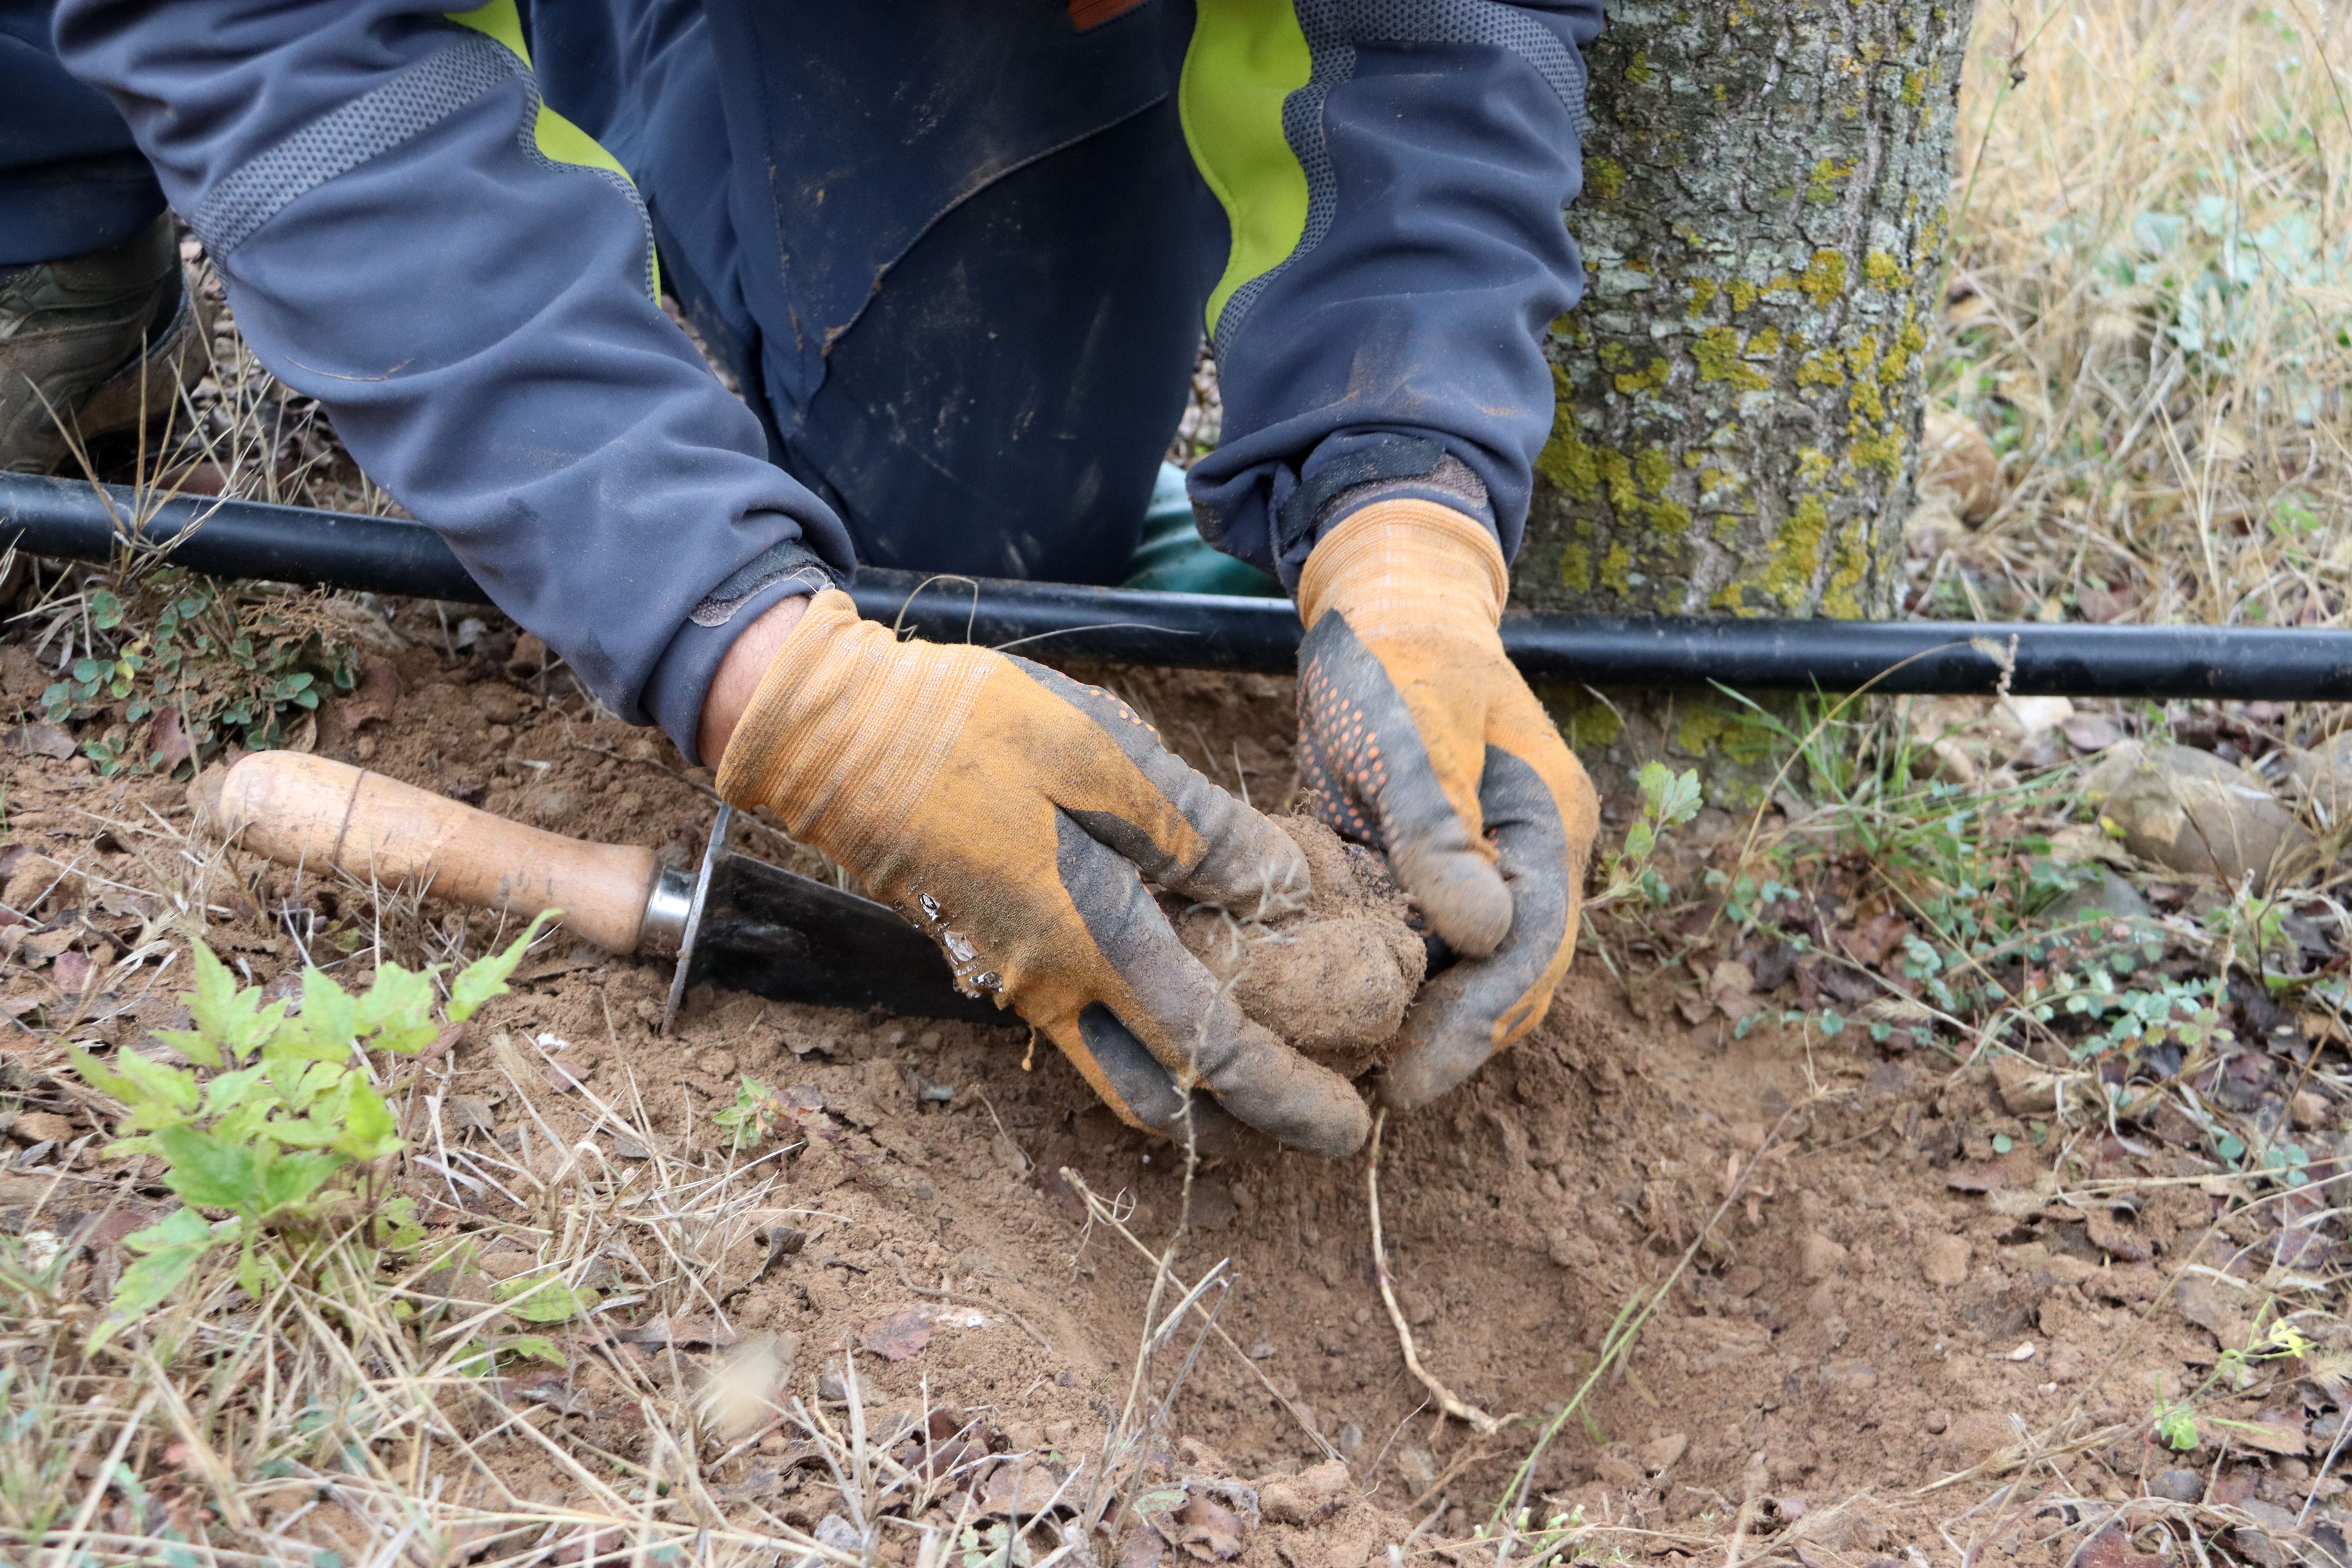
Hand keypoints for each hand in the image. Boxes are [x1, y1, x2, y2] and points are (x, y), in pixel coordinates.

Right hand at [715, 590, 1371, 1157]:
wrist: (838, 735)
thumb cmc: (978, 734)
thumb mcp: (1110, 757)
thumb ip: (1201, 832)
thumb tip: (1282, 893)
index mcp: (1094, 942)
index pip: (1211, 1054)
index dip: (1288, 1098)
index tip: (1351, 1129)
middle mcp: (1051, 985)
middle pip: (1154, 1099)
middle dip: (1236, 1119)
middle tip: (1305, 1104)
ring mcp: (1011, 974)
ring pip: (1112, 1062)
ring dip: (1186, 1073)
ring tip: (1257, 1043)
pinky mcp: (988, 946)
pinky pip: (1078, 1015)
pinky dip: (1139, 1020)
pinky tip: (1177, 968)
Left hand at [1294, 501, 1598, 1108]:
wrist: (1380, 599)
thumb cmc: (1398, 653)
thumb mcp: (1414, 727)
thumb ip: (1441, 826)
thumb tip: (1482, 932)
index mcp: (1547, 825)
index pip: (1530, 950)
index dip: (1479, 1023)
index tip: (1415, 1081)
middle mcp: (1524, 857)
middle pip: (1509, 977)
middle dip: (1455, 1040)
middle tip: (1383, 1096)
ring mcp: (1478, 866)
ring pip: (1463, 970)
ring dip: (1420, 1020)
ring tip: (1352, 1076)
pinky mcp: (1422, 867)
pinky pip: (1416, 942)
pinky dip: (1386, 981)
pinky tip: (1331, 1015)